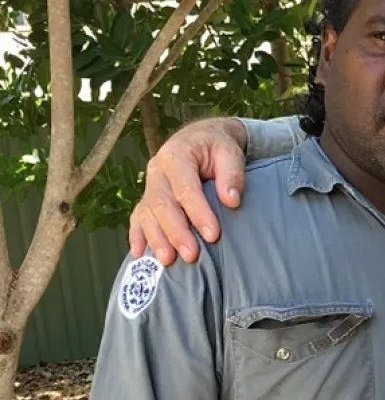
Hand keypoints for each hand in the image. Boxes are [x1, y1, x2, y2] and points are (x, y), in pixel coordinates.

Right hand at [128, 117, 247, 265]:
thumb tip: (231, 200)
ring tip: (168, 260)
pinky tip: (139, 254)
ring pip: (147, 214)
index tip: (213, 235)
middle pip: (162, 204)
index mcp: (176, 155)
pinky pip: (137, 218)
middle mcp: (157, 171)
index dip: (198, 212)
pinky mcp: (148, 198)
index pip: (185, 188)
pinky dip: (137, 236)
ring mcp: (150, 186)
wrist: (202, 139)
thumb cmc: (217, 147)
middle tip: (191, 254)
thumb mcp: (230, 152)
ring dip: (157, 239)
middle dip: (176, 232)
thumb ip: (232, 174)